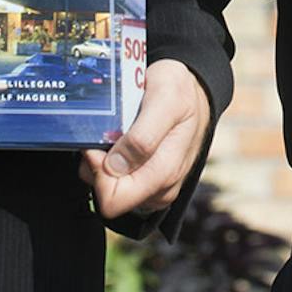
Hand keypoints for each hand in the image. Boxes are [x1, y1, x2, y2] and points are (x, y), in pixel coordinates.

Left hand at [77, 60, 208, 219]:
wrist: (193, 92)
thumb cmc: (180, 92)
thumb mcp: (165, 99)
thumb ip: (143, 136)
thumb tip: (115, 168)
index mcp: (164, 173)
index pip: (114, 199)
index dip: (99, 170)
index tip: (98, 142)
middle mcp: (161, 188)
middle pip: (108, 196)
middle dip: (98, 165)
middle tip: (106, 132)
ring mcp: (155, 187)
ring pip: (108, 189)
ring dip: (103, 161)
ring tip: (115, 132)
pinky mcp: (148, 183)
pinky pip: (116, 182)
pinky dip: (109, 161)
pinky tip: (120, 140)